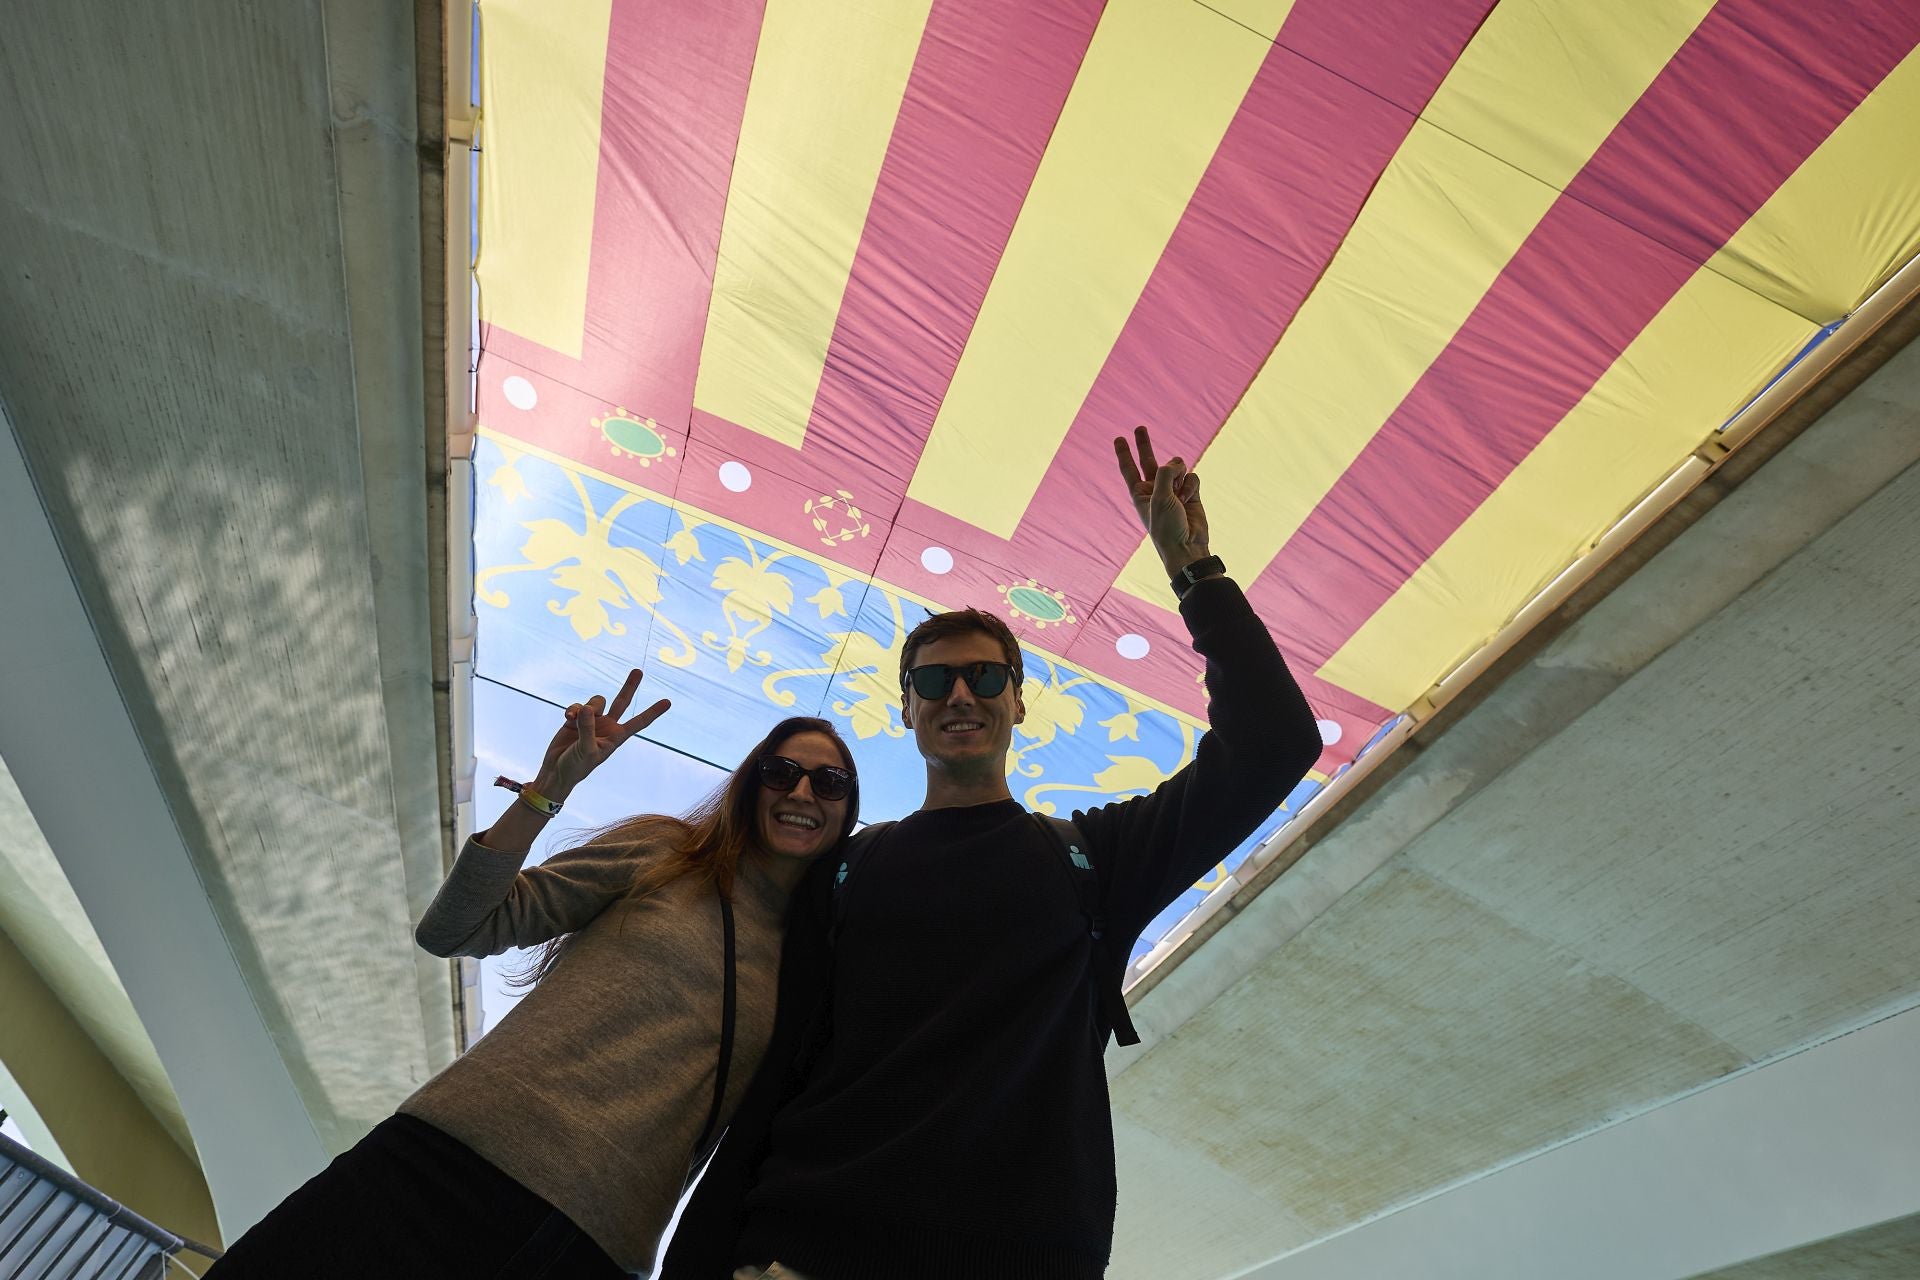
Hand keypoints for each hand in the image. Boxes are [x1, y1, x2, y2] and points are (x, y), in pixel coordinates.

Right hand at [534, 668, 669, 798]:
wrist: (557, 770)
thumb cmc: (576, 766)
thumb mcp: (586, 750)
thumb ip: (588, 728)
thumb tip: (588, 707)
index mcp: (616, 736)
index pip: (639, 722)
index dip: (653, 712)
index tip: (668, 702)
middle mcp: (607, 726)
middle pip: (622, 701)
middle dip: (629, 686)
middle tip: (638, 671)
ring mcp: (592, 721)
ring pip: (596, 701)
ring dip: (587, 706)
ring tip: (575, 718)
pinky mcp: (576, 719)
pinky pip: (577, 706)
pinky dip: (572, 710)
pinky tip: (567, 718)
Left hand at [1114, 425, 1208, 573]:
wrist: (1187, 546)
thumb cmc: (1166, 527)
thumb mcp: (1159, 497)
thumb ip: (1165, 473)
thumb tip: (1178, 462)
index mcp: (1140, 493)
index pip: (1129, 468)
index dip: (1123, 453)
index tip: (1118, 439)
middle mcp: (1155, 489)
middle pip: (1148, 461)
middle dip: (1144, 444)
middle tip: (1139, 427)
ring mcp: (1173, 490)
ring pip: (1177, 467)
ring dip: (1179, 476)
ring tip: (1178, 496)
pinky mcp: (1190, 492)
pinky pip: (1192, 476)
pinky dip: (1191, 485)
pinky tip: (1189, 499)